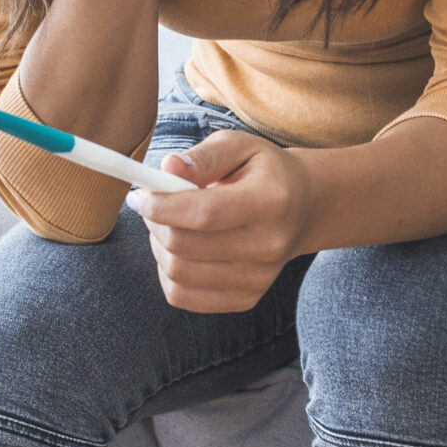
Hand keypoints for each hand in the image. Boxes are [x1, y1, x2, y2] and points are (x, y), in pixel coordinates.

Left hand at [128, 128, 313, 310]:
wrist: (304, 208)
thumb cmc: (264, 171)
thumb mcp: (239, 147)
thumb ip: (202, 157)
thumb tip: (167, 168)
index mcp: (270, 201)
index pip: (205, 214)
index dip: (163, 207)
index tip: (142, 195)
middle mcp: (268, 245)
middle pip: (186, 247)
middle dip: (155, 224)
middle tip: (151, 204)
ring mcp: (258, 278)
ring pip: (179, 274)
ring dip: (158, 247)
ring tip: (167, 224)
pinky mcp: (246, 299)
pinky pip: (184, 296)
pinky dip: (168, 273)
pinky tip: (179, 249)